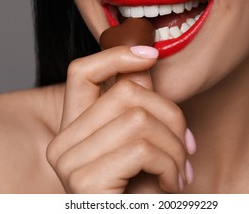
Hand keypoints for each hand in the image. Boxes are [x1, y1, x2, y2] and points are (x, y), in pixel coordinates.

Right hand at [46, 46, 194, 192]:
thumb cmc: (142, 195)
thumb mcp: (142, 146)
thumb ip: (139, 107)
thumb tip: (146, 65)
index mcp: (75, 130)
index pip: (81, 72)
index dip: (116, 55)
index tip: (151, 54)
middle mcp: (62, 143)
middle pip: (126, 93)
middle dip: (170, 116)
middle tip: (186, 147)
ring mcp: (68, 161)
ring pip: (139, 118)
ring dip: (175, 147)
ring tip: (180, 172)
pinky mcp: (84, 180)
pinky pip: (141, 147)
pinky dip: (170, 165)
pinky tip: (172, 185)